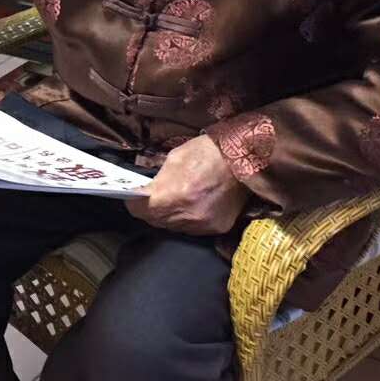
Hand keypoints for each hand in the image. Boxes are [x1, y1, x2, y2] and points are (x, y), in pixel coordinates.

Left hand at [128, 135, 248, 235]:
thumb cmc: (210, 152)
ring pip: (173, 227)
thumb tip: (147, 190)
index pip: (139, 210)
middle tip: (153, 198)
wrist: (246, 159)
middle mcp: (187, 214)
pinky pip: (193, 229)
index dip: (134, 203)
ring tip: (176, 200)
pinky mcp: (217, 228)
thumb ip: (158, 179)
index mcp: (173, 194)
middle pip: (155, 221)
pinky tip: (194, 205)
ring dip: (170, 216)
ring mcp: (203, 224)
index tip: (133, 197)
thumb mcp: (175, 157)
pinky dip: (189, 219)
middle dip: (151, 210)